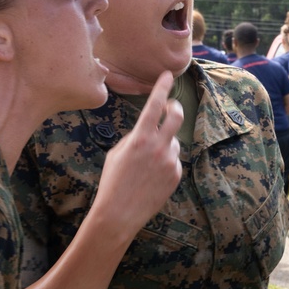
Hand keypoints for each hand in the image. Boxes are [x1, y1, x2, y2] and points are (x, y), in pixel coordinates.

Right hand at [94, 70, 183, 239]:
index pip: (154, 105)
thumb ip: (135, 138)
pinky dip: (165, 164)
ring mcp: (170, 161)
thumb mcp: (117, 153)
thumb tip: (149, 130)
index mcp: (139, 138)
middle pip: (176, 117)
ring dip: (164, 145)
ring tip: (147, 165)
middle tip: (172, 106)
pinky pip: (173, 161)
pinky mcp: (176, 174)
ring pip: (173, 143)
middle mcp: (158, 146)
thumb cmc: (112, 182)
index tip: (167, 75)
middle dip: (175, 108)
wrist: (119, 213)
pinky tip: (151, 178)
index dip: (161, 88)